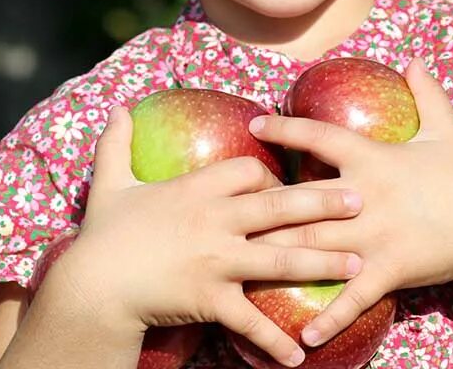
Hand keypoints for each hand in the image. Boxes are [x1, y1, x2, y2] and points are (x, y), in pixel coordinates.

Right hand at [65, 106, 365, 366]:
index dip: (273, 175)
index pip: (251, 170)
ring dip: (322, 262)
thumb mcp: (111, 185)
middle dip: (324, 203)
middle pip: (280, 207)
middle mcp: (215, 221)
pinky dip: (275, 339)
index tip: (290, 185)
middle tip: (361, 200)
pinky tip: (300, 354)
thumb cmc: (103, 236)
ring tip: (357, 263)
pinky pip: (249, 320)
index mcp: (198, 190)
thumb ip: (118, 145)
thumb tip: (116, 108)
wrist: (91, 288)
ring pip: (280, 259)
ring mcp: (216, 261)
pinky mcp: (209, 299)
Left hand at [248, 59, 452, 347]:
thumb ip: (426, 93)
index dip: (286, 128)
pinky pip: (352, 297)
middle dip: (261, 208)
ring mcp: (373, 237)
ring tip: (238, 269)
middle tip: (223, 213)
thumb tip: (415, 59)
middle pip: (300, 202)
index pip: (320, 138)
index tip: (256, 124)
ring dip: (275, 259)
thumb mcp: (444, 130)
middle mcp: (364, 197)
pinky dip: (328, 317)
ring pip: (313, 247)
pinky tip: (302, 337)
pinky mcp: (388, 270)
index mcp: (372, 159)